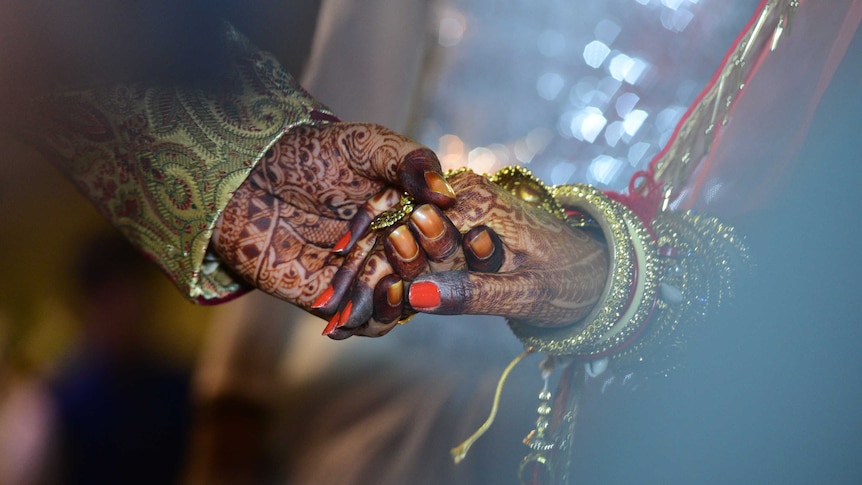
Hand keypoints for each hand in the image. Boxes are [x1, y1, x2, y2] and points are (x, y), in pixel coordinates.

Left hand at [210, 122, 456, 309]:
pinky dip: (375, 318)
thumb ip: (408, 160)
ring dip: (402, 294)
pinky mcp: (338, 301)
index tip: (432, 217)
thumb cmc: (310, 154)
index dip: (449, 232)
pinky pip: (368, 324)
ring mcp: (368, 277)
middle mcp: (396, 249)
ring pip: (404, 302)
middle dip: (423, 260)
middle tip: (401, 236)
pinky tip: (368, 301)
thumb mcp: (365, 143)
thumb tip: (446, 194)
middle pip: (431, 272)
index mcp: (412, 214)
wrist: (248, 175)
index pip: (448, 234)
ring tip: (391, 275)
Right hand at [321, 170, 608, 338]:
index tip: (343, 313)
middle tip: (330, 320)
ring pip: (397, 236)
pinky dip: (388, 270)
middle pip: (394, 233)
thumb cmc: (568, 279)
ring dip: (366, 274)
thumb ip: (470, 293)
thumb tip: (412, 297)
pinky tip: (364, 297)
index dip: (373, 276)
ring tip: (336, 315)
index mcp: (477, 203)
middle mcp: (461, 194)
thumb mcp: (525, 292)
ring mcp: (456, 204)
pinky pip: (413, 242)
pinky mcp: (455, 219)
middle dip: (358, 277)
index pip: (409, 236)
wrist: (594, 268)